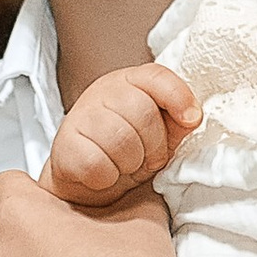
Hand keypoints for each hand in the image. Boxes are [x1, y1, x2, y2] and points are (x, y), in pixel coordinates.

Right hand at [44, 62, 200, 208]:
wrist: (87, 180)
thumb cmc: (129, 152)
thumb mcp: (161, 133)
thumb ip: (179, 120)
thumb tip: (192, 116)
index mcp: (130, 82)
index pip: (157, 76)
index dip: (179, 97)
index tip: (191, 119)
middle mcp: (102, 93)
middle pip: (143, 111)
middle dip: (153, 145)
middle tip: (146, 157)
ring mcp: (80, 115)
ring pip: (120, 140)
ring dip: (130, 163)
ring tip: (125, 165)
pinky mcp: (64, 144)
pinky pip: (96, 164)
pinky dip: (107, 177)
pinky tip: (105, 173)